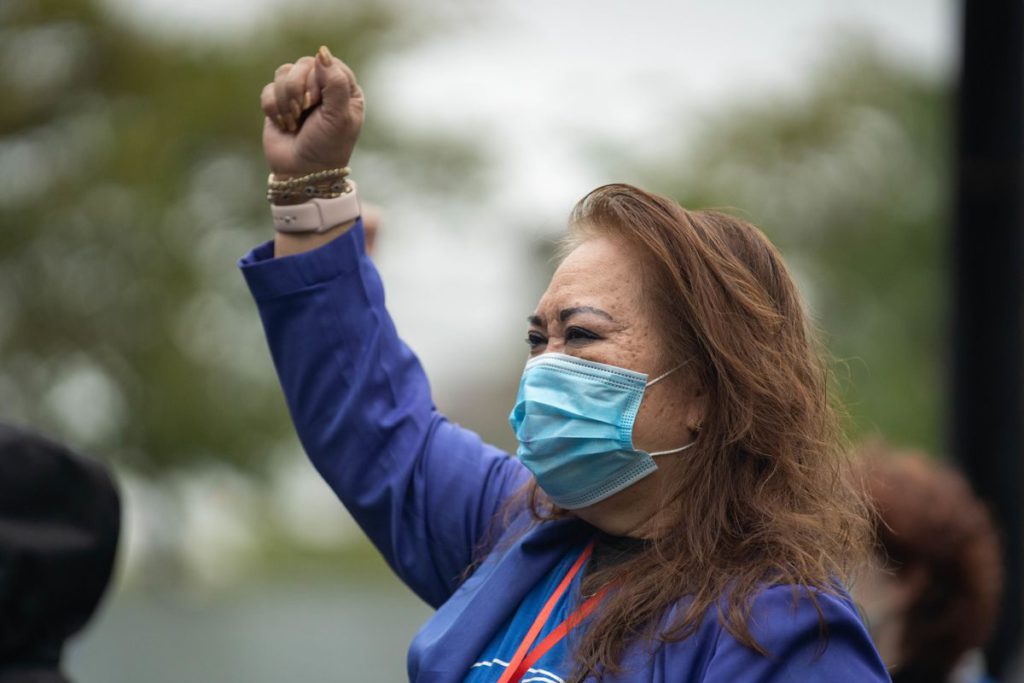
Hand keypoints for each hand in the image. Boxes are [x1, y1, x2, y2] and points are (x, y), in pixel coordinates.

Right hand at [260, 46, 363, 177]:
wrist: (301, 172)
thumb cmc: (327, 147)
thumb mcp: (339, 117)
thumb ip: (335, 83)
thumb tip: (322, 52)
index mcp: (345, 89)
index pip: (328, 63)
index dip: (318, 79)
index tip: (317, 101)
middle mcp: (322, 87)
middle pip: (303, 64)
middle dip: (299, 90)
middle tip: (304, 113)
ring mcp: (299, 93)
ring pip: (283, 73)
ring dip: (286, 102)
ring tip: (295, 123)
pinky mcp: (278, 102)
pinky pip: (268, 89)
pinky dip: (274, 110)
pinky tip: (285, 126)